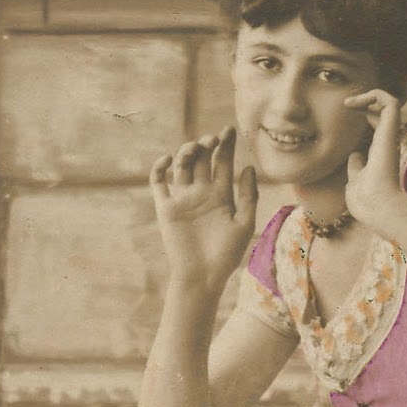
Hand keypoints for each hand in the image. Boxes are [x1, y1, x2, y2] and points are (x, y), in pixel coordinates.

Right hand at [151, 127, 257, 284]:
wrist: (202, 276)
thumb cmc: (226, 255)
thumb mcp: (244, 224)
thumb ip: (248, 196)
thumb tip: (249, 167)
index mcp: (222, 195)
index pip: (223, 162)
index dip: (227, 145)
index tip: (230, 130)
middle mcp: (202, 192)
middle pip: (202, 159)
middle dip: (207, 145)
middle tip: (213, 140)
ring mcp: (183, 198)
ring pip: (182, 165)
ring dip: (187, 152)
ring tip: (196, 148)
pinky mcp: (166, 207)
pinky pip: (158, 181)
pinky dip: (160, 167)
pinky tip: (169, 160)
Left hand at [343, 90, 406, 230]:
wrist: (378, 207)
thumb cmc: (366, 200)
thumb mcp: (355, 180)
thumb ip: (356, 166)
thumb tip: (355, 155)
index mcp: (380, 152)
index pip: (377, 125)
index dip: (365, 114)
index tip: (347, 113)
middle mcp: (387, 142)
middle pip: (383, 112)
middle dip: (367, 102)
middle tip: (346, 104)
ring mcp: (390, 136)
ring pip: (390, 103)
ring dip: (370, 95)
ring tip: (349, 102)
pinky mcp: (391, 131)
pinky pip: (391, 102)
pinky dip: (376, 94)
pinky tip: (357, 102)